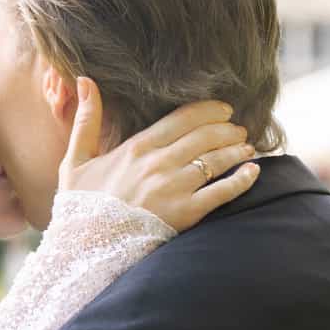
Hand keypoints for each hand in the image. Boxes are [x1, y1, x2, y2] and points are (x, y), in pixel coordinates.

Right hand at [59, 78, 258, 232]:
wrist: (86, 249)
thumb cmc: (81, 207)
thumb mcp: (75, 161)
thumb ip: (87, 120)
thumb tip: (86, 80)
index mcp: (137, 147)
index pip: (183, 117)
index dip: (209, 110)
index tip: (223, 109)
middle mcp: (159, 163)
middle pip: (205, 135)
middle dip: (227, 128)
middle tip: (239, 128)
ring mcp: (174, 188)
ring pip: (216, 160)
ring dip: (237, 150)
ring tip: (248, 147)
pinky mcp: (185, 214)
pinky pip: (222, 192)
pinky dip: (242, 179)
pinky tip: (253, 171)